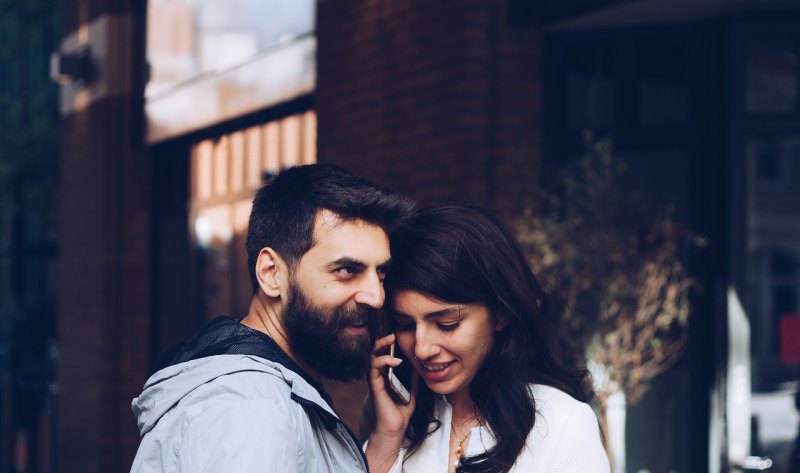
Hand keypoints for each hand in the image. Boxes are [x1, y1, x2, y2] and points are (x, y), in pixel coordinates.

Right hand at [365, 334, 418, 472]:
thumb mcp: (412, 388)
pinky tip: (395, 361)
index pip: (383, 354)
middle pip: (374, 352)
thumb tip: (419, 361)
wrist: (395, 427)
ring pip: (372, 357)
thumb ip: (413, 375)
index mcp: (385, 373)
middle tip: (392, 334)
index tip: (397, 335)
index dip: (387, 344)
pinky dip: (383, 362)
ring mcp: (375, 380)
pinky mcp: (374, 386)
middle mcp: (377, 375)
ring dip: (381, 348)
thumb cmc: (401, 408)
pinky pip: (374, 370)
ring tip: (391, 341)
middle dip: (382, 341)